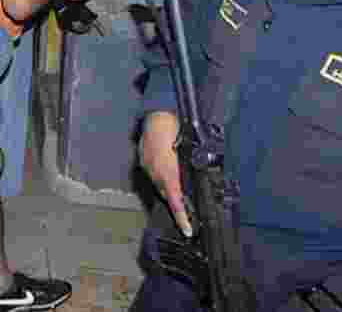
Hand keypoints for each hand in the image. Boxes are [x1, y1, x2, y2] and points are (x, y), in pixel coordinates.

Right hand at [139, 111, 192, 236]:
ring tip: (181, 195)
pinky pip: (154, 174)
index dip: (181, 216)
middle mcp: (154, 170)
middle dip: (176, 204)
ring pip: (160, 184)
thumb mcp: (189, 147)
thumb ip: (192, 166)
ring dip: (170, 190)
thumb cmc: (175, 126)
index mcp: (167, 169)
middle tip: (188, 216)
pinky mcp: (143, 160)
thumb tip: (198, 183)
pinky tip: (169, 173)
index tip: (187, 230)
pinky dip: (162, 177)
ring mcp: (146, 165)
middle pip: (166, 194)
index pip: (175, 198)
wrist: (157, 111)